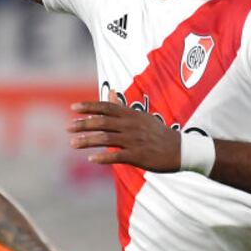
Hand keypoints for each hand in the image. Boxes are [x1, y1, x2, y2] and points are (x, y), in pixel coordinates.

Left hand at [68, 101, 182, 171]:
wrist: (182, 150)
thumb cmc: (157, 133)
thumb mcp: (140, 116)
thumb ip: (121, 106)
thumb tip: (109, 90)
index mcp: (131, 115)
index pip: (106, 107)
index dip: (89, 107)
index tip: (73, 108)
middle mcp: (131, 126)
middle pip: (103, 122)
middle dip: (84, 124)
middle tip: (68, 127)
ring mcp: (135, 141)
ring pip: (106, 139)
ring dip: (88, 141)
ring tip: (73, 143)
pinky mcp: (139, 156)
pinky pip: (118, 156)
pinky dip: (104, 157)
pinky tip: (92, 159)